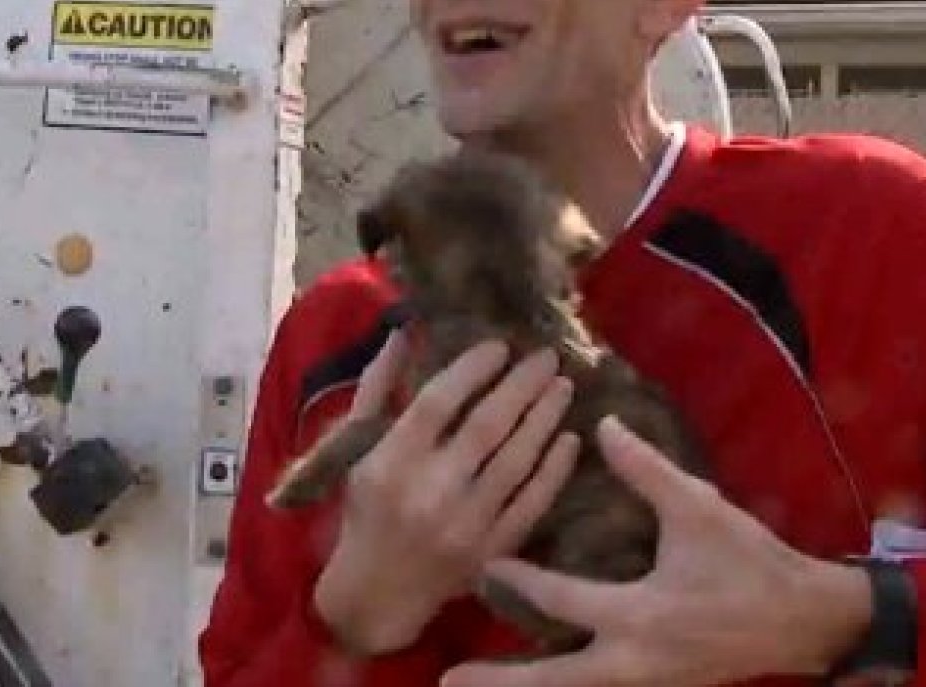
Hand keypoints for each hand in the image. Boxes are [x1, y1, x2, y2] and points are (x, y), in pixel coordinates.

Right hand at [313, 332, 581, 655]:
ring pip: (516, 461)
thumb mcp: (356, 446)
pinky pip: (532, 503)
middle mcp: (430, 491)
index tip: (500, 346)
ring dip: (545, 419)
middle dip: (522, 386)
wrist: (375, 593)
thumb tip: (401, 331)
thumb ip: (378, 387)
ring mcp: (466, 525)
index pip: (438, 402)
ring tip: (563, 386)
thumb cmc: (363, 509)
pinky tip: (570, 440)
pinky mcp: (492, 552)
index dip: (472, 369)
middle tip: (548, 356)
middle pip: (486, 426)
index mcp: (391, 461)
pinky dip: (554, 470)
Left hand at [440, 416, 871, 686]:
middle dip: (502, 684)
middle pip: (555, 681)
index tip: (484, 566)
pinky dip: (560, 686)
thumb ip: (647, 470)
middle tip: (447, 682)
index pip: (566, 602)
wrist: (805, 622)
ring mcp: (644, 682)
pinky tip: (530, 680)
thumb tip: (603, 425)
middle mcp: (635, 662)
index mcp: (642, 616)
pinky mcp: (653, 685)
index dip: (523, 582)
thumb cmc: (750, 562)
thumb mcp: (700, 510)